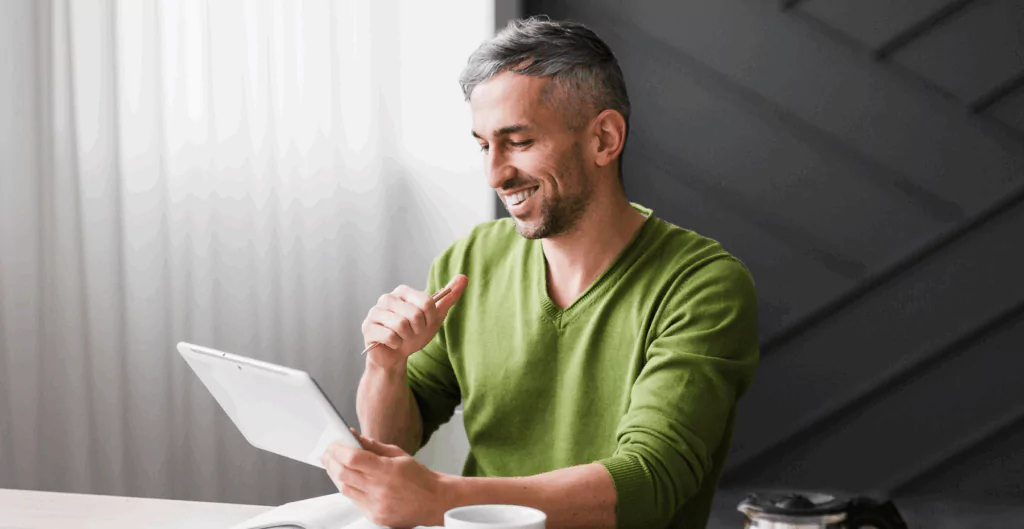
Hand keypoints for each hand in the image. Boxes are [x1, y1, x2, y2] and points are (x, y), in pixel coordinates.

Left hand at [322, 429, 453, 527]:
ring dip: (336, 476)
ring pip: (345, 489)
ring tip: (334, 465)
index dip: (338, 450)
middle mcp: (380, 490)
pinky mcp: (376, 517)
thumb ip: (373, 446)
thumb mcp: (398, 455)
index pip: (353, 458)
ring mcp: (377, 506)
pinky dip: (349, 489)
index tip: (333, 444)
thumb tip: (354, 437)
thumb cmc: (420, 478)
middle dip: (331, 462)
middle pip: (343, 474)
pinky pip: (354, 501)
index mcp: (387, 470)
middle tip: (328, 454)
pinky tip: (349, 481)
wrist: (436, 502)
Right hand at [361, 275, 467, 367]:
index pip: (427, 302)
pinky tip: (392, 344)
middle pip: (415, 314)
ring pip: (401, 325)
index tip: (425, 324)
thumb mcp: (435, 316)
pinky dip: (396, 344)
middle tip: (412, 333)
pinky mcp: (367, 327)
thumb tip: (464, 277)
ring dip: (406, 338)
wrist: (395, 355)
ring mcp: (375, 311)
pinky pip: (389, 337)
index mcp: (404, 291)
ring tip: (402, 338)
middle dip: (418, 330)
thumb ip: (449, 296)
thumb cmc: (414, 334)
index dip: (430, 319)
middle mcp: (387, 298)